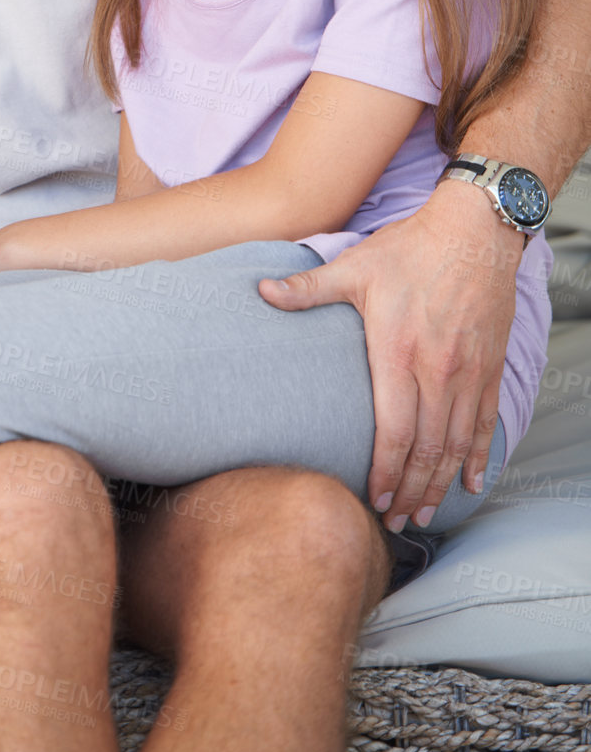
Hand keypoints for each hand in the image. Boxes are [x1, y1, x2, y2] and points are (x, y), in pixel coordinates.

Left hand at [258, 180, 519, 530]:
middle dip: (410, 491)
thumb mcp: (353, 266)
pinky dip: (479, 457)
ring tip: (424, 513)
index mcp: (399, 352)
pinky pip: (486, 422)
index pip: (393, 430)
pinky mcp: (491, 365)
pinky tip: (471, 482)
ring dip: (441, 483)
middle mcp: (438, 370)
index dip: (384, 472)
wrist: (474, 230)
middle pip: (426, 448)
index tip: (373, 499)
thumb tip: (260, 291)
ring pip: (457, 443)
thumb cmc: (410, 248)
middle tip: (396, 521)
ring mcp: (469, 371)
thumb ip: (308, 288)